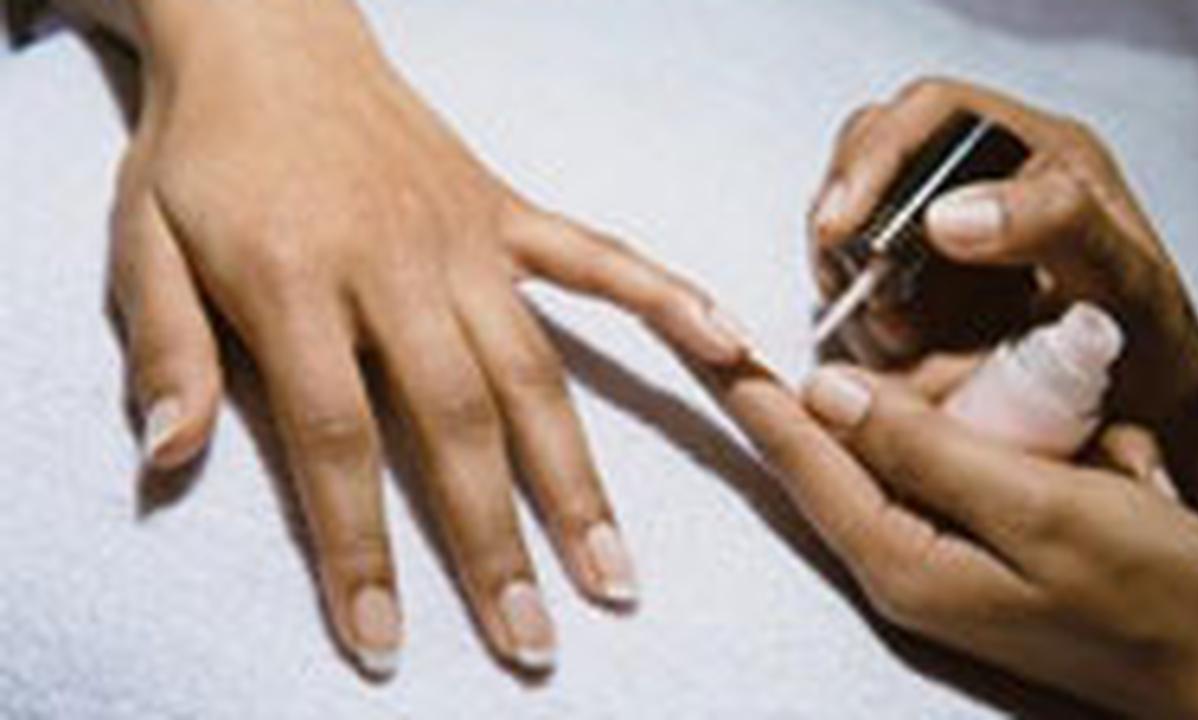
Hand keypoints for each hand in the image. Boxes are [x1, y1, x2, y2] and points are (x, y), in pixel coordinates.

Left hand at [108, 0, 748, 674]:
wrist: (269, 32)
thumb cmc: (203, 150)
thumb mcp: (140, 241)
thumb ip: (166, 352)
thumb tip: (166, 461)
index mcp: (296, 279)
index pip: (334, 437)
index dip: (359, 547)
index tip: (382, 638)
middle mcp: (396, 265)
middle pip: (457, 421)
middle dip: (494, 540)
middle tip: (531, 638)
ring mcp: (465, 237)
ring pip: (535, 370)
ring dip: (578, 477)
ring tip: (616, 570)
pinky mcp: (505, 210)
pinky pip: (597, 258)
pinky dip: (664, 300)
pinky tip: (726, 345)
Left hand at [709, 365, 1197, 718]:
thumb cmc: (1151, 595)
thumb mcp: (1044, 510)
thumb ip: (928, 448)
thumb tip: (825, 389)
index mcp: (896, 555)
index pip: (792, 453)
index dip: (740, 383)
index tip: (687, 324)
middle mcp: (896, 555)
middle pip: (846, 440)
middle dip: (894, 388)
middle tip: (975, 377)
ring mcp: (933, 549)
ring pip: (911, 440)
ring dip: (979, 412)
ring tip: (1078, 445)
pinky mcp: (972, 536)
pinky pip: (963, 459)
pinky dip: (1013, 439)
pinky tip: (1090, 457)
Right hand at [807, 78, 1197, 475]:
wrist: (1144, 412)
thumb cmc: (1148, 343)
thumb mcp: (1123, 278)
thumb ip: (1055, 226)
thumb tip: (948, 215)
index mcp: (1040, 150)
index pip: (930, 114)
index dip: (874, 158)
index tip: (842, 225)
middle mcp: (984, 174)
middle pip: (873, 156)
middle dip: (848, 221)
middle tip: (847, 283)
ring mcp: (943, 227)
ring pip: (854, 218)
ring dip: (849, 272)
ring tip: (894, 333)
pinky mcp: (916, 279)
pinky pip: (858, 276)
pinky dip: (859, 309)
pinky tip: (896, 344)